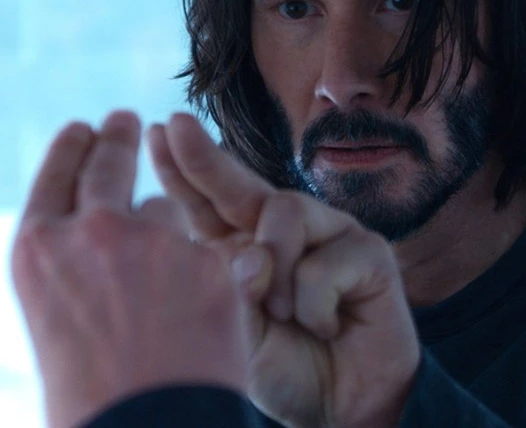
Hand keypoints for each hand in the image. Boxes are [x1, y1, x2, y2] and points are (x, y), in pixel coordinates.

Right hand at [11, 111, 249, 427]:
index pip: (54, 178)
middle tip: (126, 120)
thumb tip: (98, 253)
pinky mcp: (205, 260)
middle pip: (107, 163)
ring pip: (164, 210)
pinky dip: (207, 274)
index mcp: (37, 251)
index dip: (71, 150)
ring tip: (165, 283)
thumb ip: (73, 276)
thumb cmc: (91, 401)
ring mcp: (151, 240)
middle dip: (117, 137)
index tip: (83, 128)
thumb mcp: (54, 327)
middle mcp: (89, 231)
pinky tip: (201, 316)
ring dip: (166, 231)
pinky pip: (207, 252)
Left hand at [148, 113, 420, 427]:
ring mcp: (327, 234)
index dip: (182, 168)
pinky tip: (323, 328)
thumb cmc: (280, 369)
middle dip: (206, 157)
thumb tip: (248, 252)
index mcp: (243, 245)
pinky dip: (314, 303)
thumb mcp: (234, 329)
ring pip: (285, 211)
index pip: (206, 201)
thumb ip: (228, 284)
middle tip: (176, 127)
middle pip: (240, 183)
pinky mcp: (368, 252)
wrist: (339, 411)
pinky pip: (325, 259)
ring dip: (276, 268)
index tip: (157, 132)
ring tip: (282, 315)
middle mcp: (282, 230)